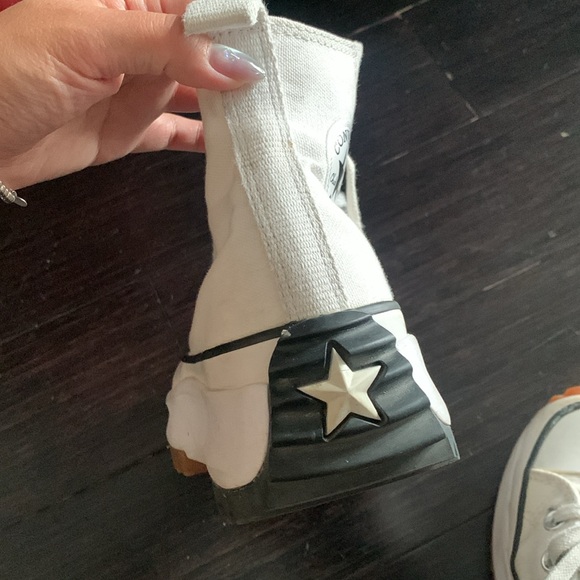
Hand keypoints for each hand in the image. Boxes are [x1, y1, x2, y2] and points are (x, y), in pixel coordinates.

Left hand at [0, 0, 263, 189]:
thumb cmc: (8, 73)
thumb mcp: (90, 41)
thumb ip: (166, 47)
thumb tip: (233, 63)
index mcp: (122, 2)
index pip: (191, 7)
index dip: (230, 23)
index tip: (266, 47)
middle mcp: (133, 44)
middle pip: (200, 51)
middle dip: (235, 65)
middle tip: (276, 86)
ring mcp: (133, 89)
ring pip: (194, 92)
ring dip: (225, 104)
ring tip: (262, 114)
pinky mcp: (130, 130)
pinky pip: (176, 132)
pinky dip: (202, 139)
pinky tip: (229, 142)